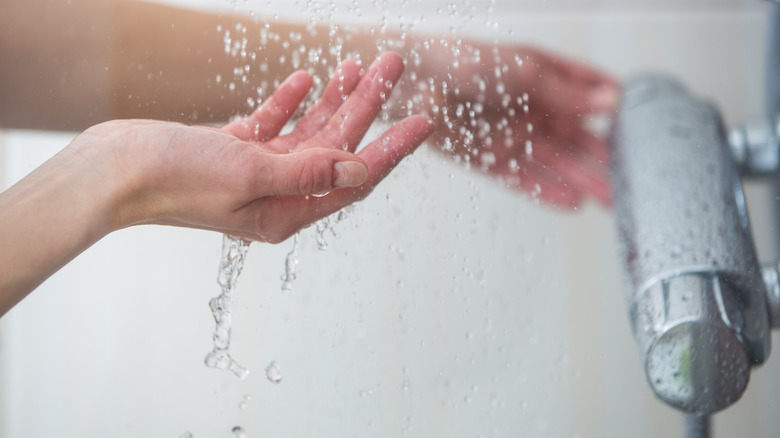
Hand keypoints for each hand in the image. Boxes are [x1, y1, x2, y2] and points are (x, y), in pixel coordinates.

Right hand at [81, 52, 432, 241]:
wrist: (112, 171)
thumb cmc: (175, 179)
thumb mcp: (249, 174)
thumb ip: (308, 171)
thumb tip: (360, 170)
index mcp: (286, 211)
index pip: (354, 179)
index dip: (392, 149)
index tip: (423, 121)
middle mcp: (277, 194)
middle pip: (336, 147)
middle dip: (367, 105)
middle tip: (392, 65)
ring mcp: (254, 172)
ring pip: (308, 131)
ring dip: (334, 98)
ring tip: (359, 63)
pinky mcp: (232, 151)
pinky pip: (272, 125)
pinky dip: (289, 102)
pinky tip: (306, 79)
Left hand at [403, 41, 617, 207]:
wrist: (414, 80)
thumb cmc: (465, 60)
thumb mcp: (523, 70)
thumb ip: (566, 91)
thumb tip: (613, 101)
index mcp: (545, 79)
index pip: (591, 95)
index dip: (618, 111)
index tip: (648, 131)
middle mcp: (532, 109)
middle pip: (578, 138)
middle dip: (606, 159)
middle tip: (637, 181)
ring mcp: (512, 136)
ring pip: (556, 163)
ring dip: (584, 181)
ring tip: (613, 200)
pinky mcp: (489, 158)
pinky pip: (523, 179)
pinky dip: (547, 191)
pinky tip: (573, 203)